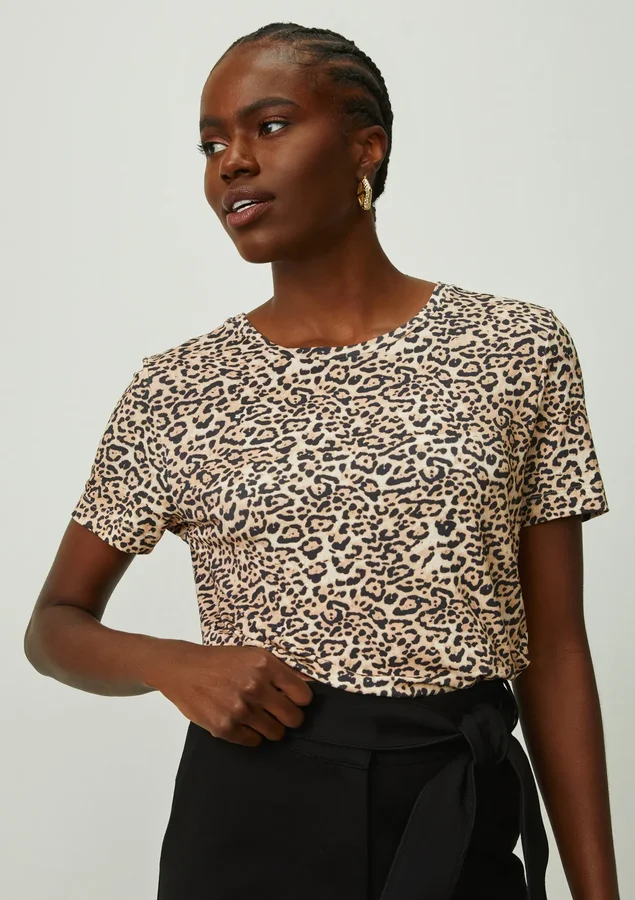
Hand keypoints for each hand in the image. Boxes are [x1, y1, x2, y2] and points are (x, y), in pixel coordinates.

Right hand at [148, 642, 314, 746]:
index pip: (303, 695)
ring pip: (275, 733)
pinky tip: (243, 723)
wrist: (183, 669)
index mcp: (265, 665)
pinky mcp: (225, 727)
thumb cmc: (221, 661)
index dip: (300, 700)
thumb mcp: (253, 655)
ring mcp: (240, 709)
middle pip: (293, 718)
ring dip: (271, 728)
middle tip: (279, 714)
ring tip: (259, 718)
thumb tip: (309, 683)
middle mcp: (255, 686)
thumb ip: (280, 670)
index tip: (293, 701)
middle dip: (289, 718)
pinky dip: (252, 735)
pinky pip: (254, 741)